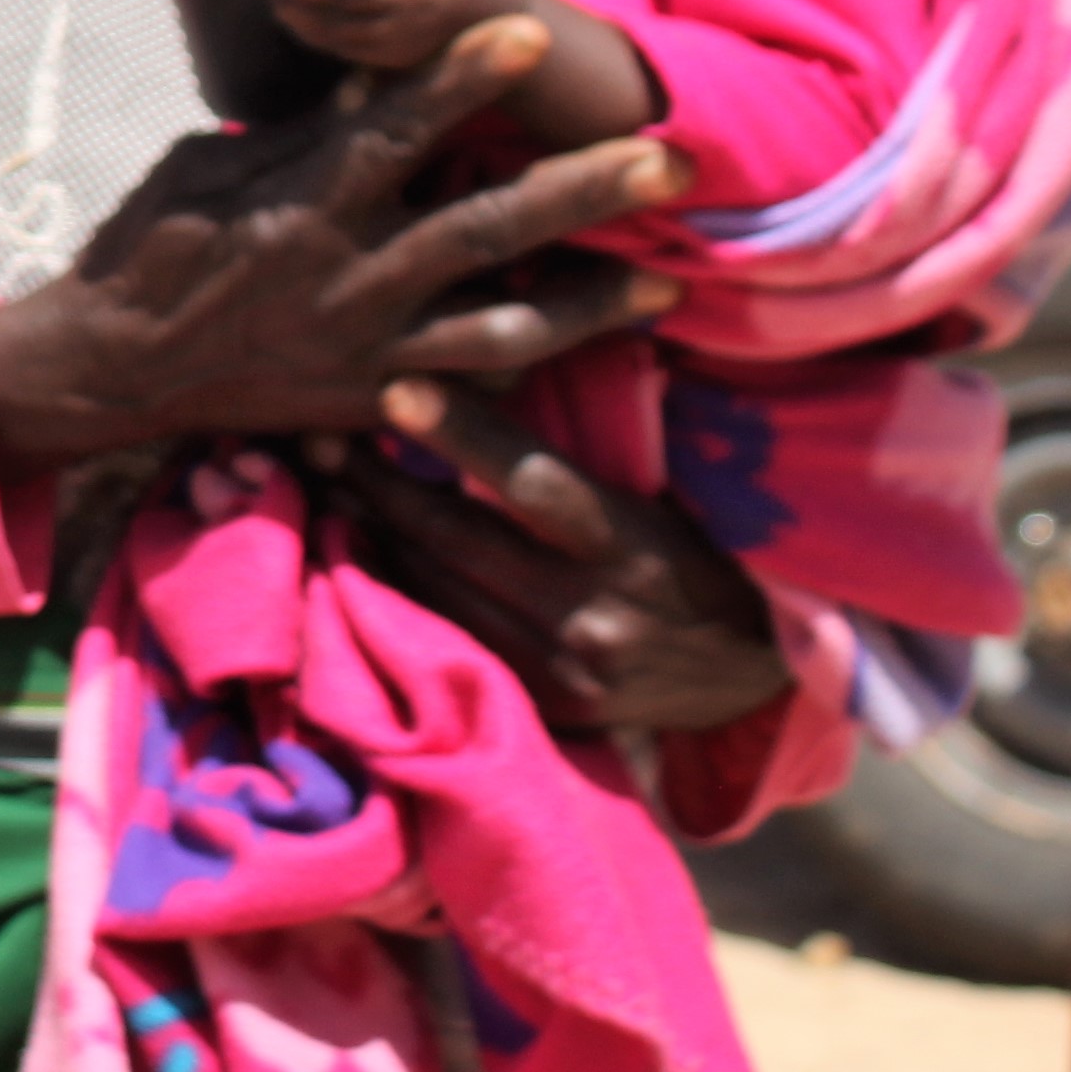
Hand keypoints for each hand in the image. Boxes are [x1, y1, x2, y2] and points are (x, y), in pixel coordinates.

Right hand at [0, 17, 688, 465]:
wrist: (115, 368)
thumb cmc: (152, 247)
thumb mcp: (211, 166)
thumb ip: (302, 133)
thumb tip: (375, 78)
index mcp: (303, 201)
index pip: (397, 129)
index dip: (462, 79)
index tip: (527, 37)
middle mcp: (349, 274)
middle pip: (486, 227)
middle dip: (582, 190)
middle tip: (667, 160)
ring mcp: (368, 344)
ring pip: (505, 326)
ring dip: (591, 302)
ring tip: (664, 281)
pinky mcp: (372, 396)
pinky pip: (469, 389)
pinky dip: (527, 368)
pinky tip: (580, 346)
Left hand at [332, 377, 788, 736]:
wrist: (754, 678)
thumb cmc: (702, 556)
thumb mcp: (666, 498)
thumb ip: (592, 451)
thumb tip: (515, 363)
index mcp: (636, 547)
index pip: (535, 482)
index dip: (462, 433)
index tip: (397, 389)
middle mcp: (595, 615)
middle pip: (460, 540)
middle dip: (378, 484)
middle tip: (316, 436)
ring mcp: (564, 671)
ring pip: (437, 593)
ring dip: (372, 536)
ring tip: (322, 486)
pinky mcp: (543, 708)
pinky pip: (449, 639)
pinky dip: (398, 594)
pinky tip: (357, 554)